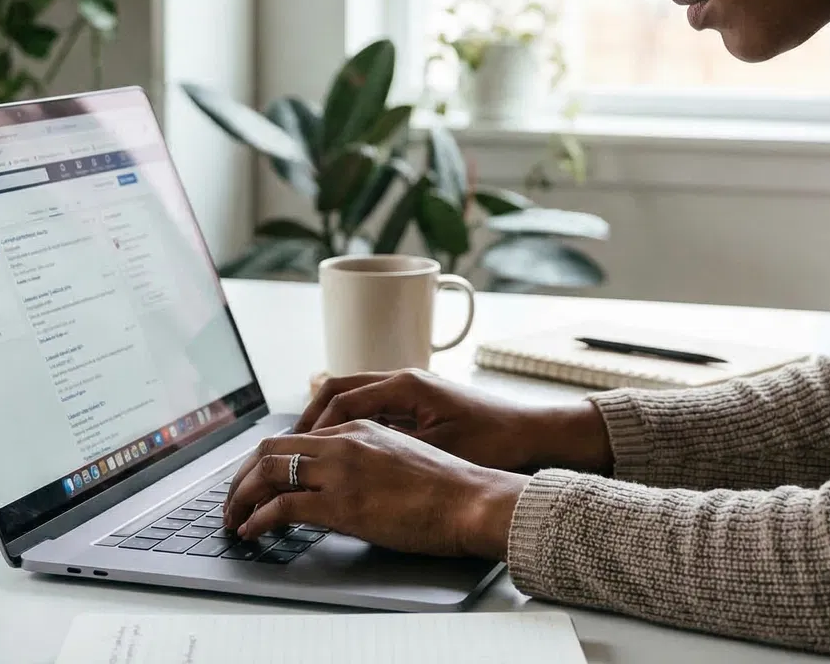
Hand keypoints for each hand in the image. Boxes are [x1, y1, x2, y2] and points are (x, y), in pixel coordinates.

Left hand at [222, 420, 528, 558]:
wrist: (474, 499)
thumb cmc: (451, 487)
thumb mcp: (405, 456)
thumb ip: (372, 458)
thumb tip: (351, 480)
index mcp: (362, 426)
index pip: (300, 436)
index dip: (271, 459)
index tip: (260, 478)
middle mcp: (346, 440)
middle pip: (273, 447)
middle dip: (244, 474)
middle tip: (234, 498)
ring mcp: (341, 469)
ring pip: (269, 471)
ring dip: (242, 495)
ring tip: (234, 516)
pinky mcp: (341, 503)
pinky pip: (282, 506)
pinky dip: (258, 519)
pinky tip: (253, 530)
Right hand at [297, 369, 611, 472]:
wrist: (538, 435)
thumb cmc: (496, 441)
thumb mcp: (437, 447)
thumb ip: (388, 445)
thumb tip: (343, 450)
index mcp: (405, 385)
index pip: (340, 397)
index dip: (312, 425)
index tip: (293, 449)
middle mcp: (406, 379)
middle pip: (340, 389)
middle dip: (311, 416)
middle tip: (290, 446)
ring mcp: (414, 390)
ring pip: (356, 396)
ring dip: (330, 419)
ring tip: (310, 448)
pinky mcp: (424, 403)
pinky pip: (375, 406)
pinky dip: (353, 422)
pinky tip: (347, 448)